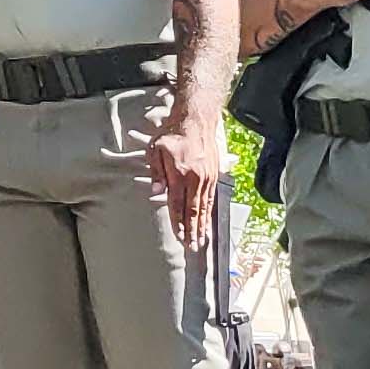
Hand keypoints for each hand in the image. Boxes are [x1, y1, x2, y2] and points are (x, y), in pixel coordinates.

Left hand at [148, 116, 220, 249]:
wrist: (196, 121)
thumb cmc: (172, 134)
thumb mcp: (156, 149)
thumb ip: (156, 172)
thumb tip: (155, 192)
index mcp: (180, 174)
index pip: (178, 204)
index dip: (178, 222)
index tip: (178, 236)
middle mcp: (196, 179)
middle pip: (194, 211)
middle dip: (192, 231)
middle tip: (192, 246)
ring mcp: (207, 179)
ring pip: (204, 207)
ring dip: (202, 225)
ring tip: (201, 240)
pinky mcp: (214, 176)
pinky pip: (211, 199)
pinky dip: (209, 213)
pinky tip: (207, 222)